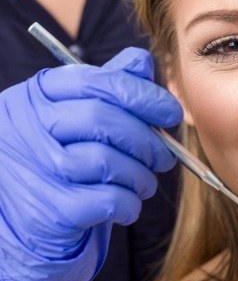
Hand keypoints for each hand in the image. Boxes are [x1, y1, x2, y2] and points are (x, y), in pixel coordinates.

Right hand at [0, 48, 181, 280]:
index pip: (96, 81)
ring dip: (140, 175)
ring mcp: (35, 169)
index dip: (142, 95)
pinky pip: (107, 200)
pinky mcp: (49, 210)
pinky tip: (128, 204)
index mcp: (38, 95)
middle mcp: (29, 127)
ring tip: (145, 182)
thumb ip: (108, 85)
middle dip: (146, 139)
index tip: (171, 113)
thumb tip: (143, 62)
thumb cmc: (59, 156)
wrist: (23, 218)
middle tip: (165, 157)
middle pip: (102, 119)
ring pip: (106, 161)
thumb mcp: (74, 112)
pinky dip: (129, 203)